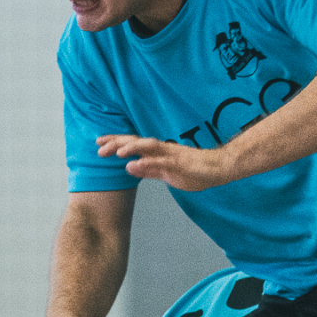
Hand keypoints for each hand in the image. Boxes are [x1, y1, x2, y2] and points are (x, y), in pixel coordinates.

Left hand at [96, 135, 236, 191]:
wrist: (218, 169)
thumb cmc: (195, 171)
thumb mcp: (166, 174)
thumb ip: (149, 170)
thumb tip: (130, 167)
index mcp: (158, 152)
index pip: (133, 145)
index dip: (116, 143)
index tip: (99, 144)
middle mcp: (161, 149)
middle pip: (135, 142)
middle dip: (116, 143)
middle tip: (98, 146)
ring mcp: (170, 154)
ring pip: (147, 147)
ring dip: (130, 148)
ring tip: (115, 152)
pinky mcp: (179, 162)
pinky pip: (161, 161)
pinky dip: (147, 162)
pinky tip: (134, 164)